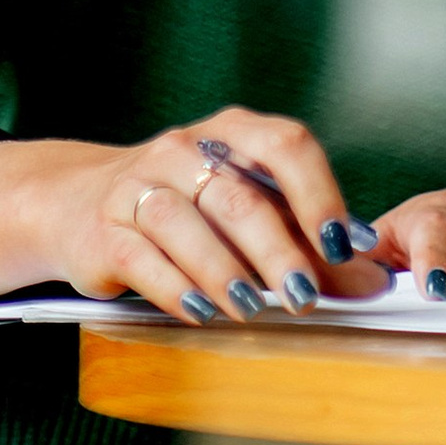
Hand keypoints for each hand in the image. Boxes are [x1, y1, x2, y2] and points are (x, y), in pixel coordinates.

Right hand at [0, 110, 390, 324]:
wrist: (77, 203)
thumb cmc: (185, 210)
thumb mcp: (242, 211)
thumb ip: (301, 239)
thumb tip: (368, 281)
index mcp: (231, 133)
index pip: (285, 145)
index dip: (318, 193)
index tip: (344, 246)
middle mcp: (184, 150)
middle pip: (238, 194)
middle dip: (277, 250)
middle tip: (306, 297)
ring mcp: (140, 185)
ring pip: (187, 223)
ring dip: (224, 271)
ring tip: (252, 310)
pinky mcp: (104, 229)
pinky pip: (142, 256)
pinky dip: (174, 286)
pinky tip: (199, 311)